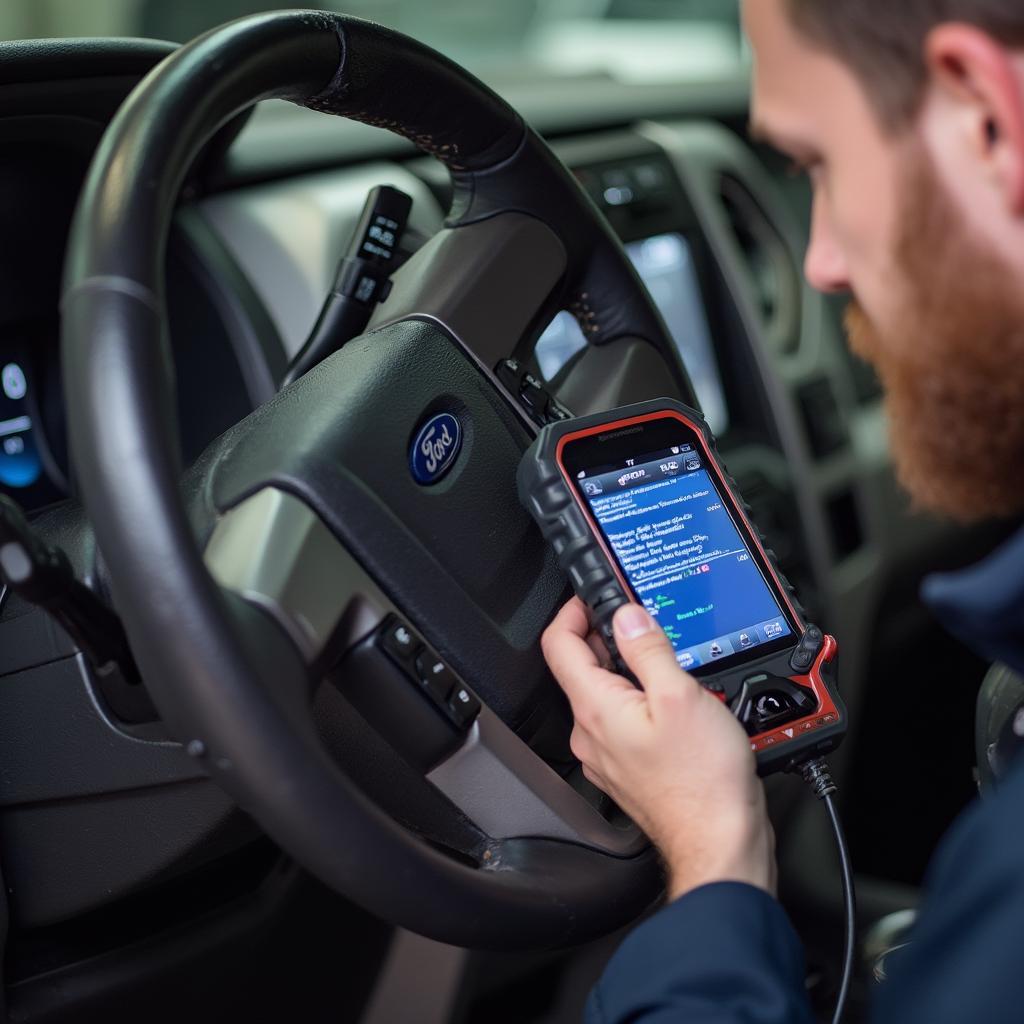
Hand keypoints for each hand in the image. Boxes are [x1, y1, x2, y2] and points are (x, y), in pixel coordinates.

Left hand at [542, 598, 775, 900]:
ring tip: (663, 656)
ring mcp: (606, 753)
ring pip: (604, 694)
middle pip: (581, 667)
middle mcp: (591, 732)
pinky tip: (671, 697)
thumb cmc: (702, 781)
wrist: (719, 842)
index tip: (594, 595)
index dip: (573, 610)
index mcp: (595, 707)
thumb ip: (648, 649)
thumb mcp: (679, 695)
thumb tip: (627, 615)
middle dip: (607, 636)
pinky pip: (621, 720)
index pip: (558, 643)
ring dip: (626, 667)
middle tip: (640, 619)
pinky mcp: (627, 768)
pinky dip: (639, 697)